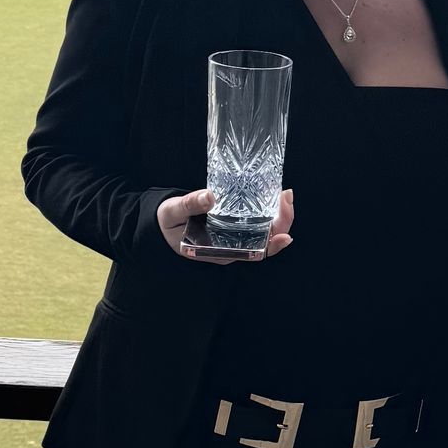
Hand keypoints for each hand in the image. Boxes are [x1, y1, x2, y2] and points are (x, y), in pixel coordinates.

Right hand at [157, 186, 294, 261]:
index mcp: (220, 251)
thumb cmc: (167, 223)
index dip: (272, 246)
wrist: (161, 223)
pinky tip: (272, 194)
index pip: (253, 253)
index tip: (285, 234)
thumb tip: (210, 196)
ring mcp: (234, 234)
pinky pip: (256, 218)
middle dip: (282, 221)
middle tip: (286, 196)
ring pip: (265, 229)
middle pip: (266, 240)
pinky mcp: (233, 222)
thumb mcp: (173, 213)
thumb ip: (189, 205)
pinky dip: (267, 208)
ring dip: (278, 213)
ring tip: (284, 193)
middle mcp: (232, 245)